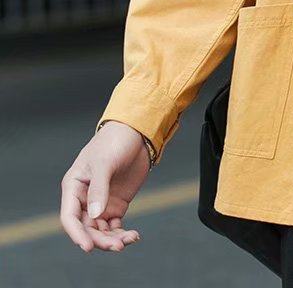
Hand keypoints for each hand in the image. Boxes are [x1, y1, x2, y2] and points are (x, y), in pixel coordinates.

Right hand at [60, 120, 150, 251]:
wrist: (136, 133)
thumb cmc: (114, 142)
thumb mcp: (104, 162)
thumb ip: (99, 188)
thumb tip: (95, 216)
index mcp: (74, 187)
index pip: (70, 217)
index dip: (77, 234)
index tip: (88, 247)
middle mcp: (85, 199)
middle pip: (87, 228)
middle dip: (99, 240)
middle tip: (116, 246)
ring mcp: (101, 203)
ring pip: (101, 230)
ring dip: (112, 239)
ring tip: (130, 239)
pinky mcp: (117, 204)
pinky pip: (116, 225)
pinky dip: (122, 233)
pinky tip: (133, 235)